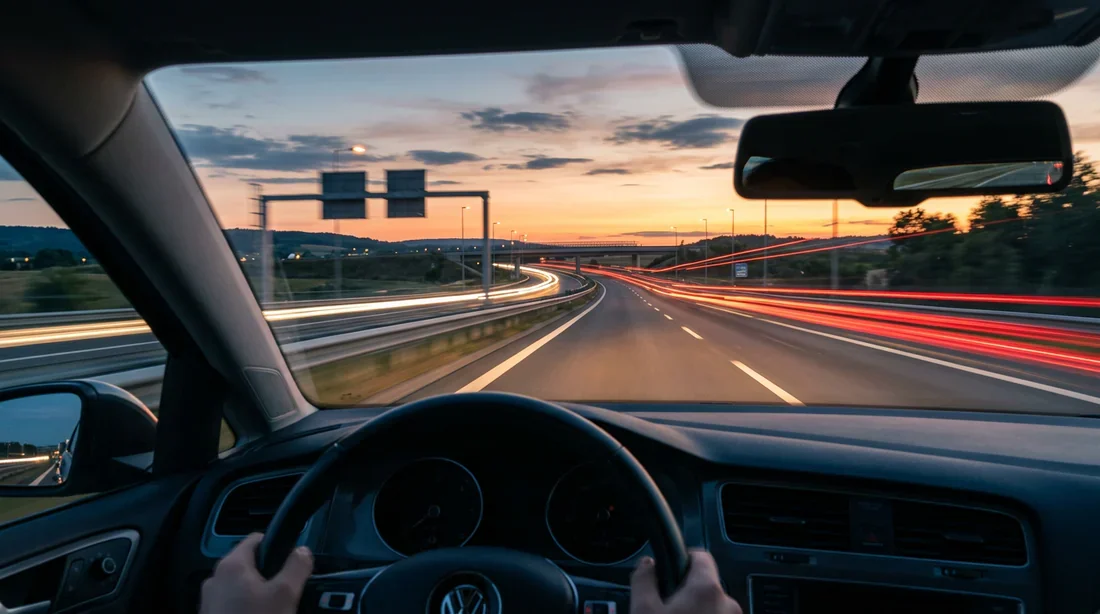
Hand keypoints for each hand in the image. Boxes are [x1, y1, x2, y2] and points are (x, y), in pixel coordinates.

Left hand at [199, 533, 313, 613]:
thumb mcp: (285, 594)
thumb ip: (297, 566)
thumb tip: (302, 551)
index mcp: (232, 564)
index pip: (257, 538)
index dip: (277, 545)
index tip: (291, 561)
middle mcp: (215, 578)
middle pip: (250, 565)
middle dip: (269, 575)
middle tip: (286, 592)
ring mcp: (209, 600)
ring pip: (241, 587)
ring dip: (257, 595)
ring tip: (273, 611)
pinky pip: (232, 605)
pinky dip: (245, 609)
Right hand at [630, 551, 741, 613]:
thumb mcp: (643, 611)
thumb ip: (644, 580)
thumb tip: (647, 564)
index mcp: (707, 590)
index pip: (701, 556)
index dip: (681, 560)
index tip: (669, 572)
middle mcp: (729, 605)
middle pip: (705, 584)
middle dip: (686, 592)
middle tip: (666, 609)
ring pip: (711, 606)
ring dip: (696, 610)